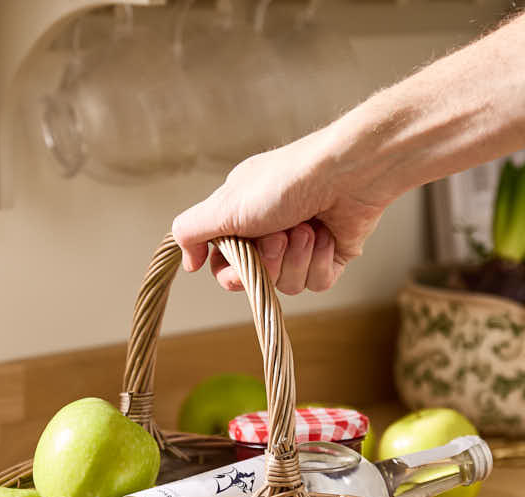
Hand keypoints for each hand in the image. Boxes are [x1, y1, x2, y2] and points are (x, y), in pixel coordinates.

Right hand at [172, 127, 391, 293]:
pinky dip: (320, 261)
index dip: (232, 272)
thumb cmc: (286, 181)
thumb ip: (190, 231)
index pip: (225, 266)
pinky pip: (317, 283)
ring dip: (296, 257)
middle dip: (269, 261)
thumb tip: (186, 262)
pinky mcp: (331, 256)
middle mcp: (271, 231)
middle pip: (257, 278)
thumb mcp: (225, 205)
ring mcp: (302, 245)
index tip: (240, 259)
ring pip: (288, 285)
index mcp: (243, 217)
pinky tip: (326, 235)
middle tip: (278, 234)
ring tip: (307, 227)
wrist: (347, 174)